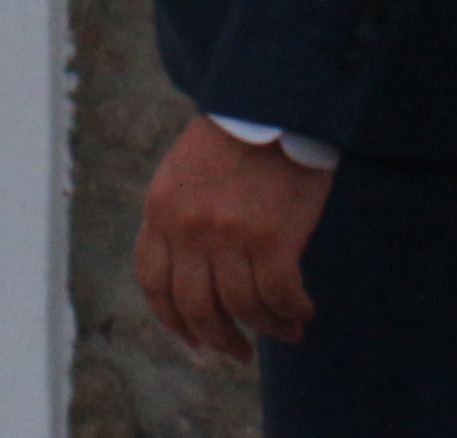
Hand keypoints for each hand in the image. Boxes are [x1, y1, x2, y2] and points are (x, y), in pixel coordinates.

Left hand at [133, 115, 327, 362]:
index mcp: (161, 211)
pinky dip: (292, 312)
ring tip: (284, 333)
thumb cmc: (234, 137)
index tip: (191, 338)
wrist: (272, 104)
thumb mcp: (182, 173)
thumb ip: (179, 218)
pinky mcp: (272, 240)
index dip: (171, 319)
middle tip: (237, 352)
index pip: (154, 282)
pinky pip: (280, 296)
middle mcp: (189, 230)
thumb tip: (191, 273)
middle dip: (217, 338)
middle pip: (195, 306)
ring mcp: (230, 238)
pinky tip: (302, 313)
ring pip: (242, 308)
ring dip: (265, 329)